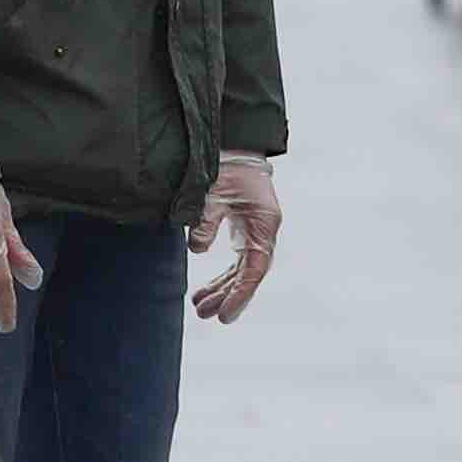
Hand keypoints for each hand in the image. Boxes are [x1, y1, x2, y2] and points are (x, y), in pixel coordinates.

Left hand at [192, 152, 280, 324]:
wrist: (238, 146)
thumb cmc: (228, 166)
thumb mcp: (214, 191)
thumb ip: (206, 220)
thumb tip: (197, 248)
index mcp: (264, 224)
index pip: (254, 269)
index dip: (240, 295)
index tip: (224, 316)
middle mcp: (263, 232)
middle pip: (249, 274)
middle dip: (228, 297)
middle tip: (206, 315)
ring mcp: (255, 232)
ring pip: (241, 271)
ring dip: (223, 290)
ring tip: (200, 307)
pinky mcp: (244, 231)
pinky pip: (236, 262)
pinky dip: (222, 278)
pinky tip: (207, 290)